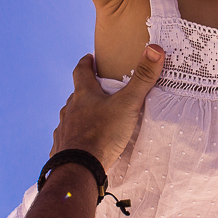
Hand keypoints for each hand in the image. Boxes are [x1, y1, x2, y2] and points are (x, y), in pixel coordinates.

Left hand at [51, 45, 164, 169]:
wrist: (79, 169)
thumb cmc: (102, 134)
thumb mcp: (127, 104)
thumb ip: (142, 79)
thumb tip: (155, 49)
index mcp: (83, 95)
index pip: (81, 71)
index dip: (86, 63)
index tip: (90, 58)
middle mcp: (70, 109)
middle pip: (77, 95)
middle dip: (88, 92)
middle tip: (101, 92)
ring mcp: (64, 129)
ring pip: (72, 117)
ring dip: (82, 115)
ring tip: (96, 120)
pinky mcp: (62, 148)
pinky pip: (68, 139)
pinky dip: (76, 138)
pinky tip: (85, 145)